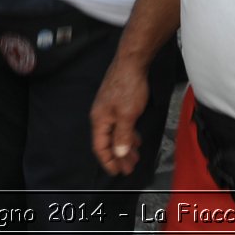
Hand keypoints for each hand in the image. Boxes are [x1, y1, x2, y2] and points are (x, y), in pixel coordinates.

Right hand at [90, 56, 149, 175]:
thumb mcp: (127, 115)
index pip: (100, 147)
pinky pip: (120, 125)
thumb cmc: (128, 86)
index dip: (108, 161)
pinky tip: (135, 138)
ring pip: (115, 133)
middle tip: (128, 168)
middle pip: (108, 142)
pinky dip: (127, 134)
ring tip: (134, 157)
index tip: (117, 172)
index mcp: (100, 119)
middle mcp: (101, 115)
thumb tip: (119, 154)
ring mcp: (109, 108)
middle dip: (118, 157)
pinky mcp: (117, 103)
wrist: (132, 62)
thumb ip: (123, 136)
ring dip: (124, 146)